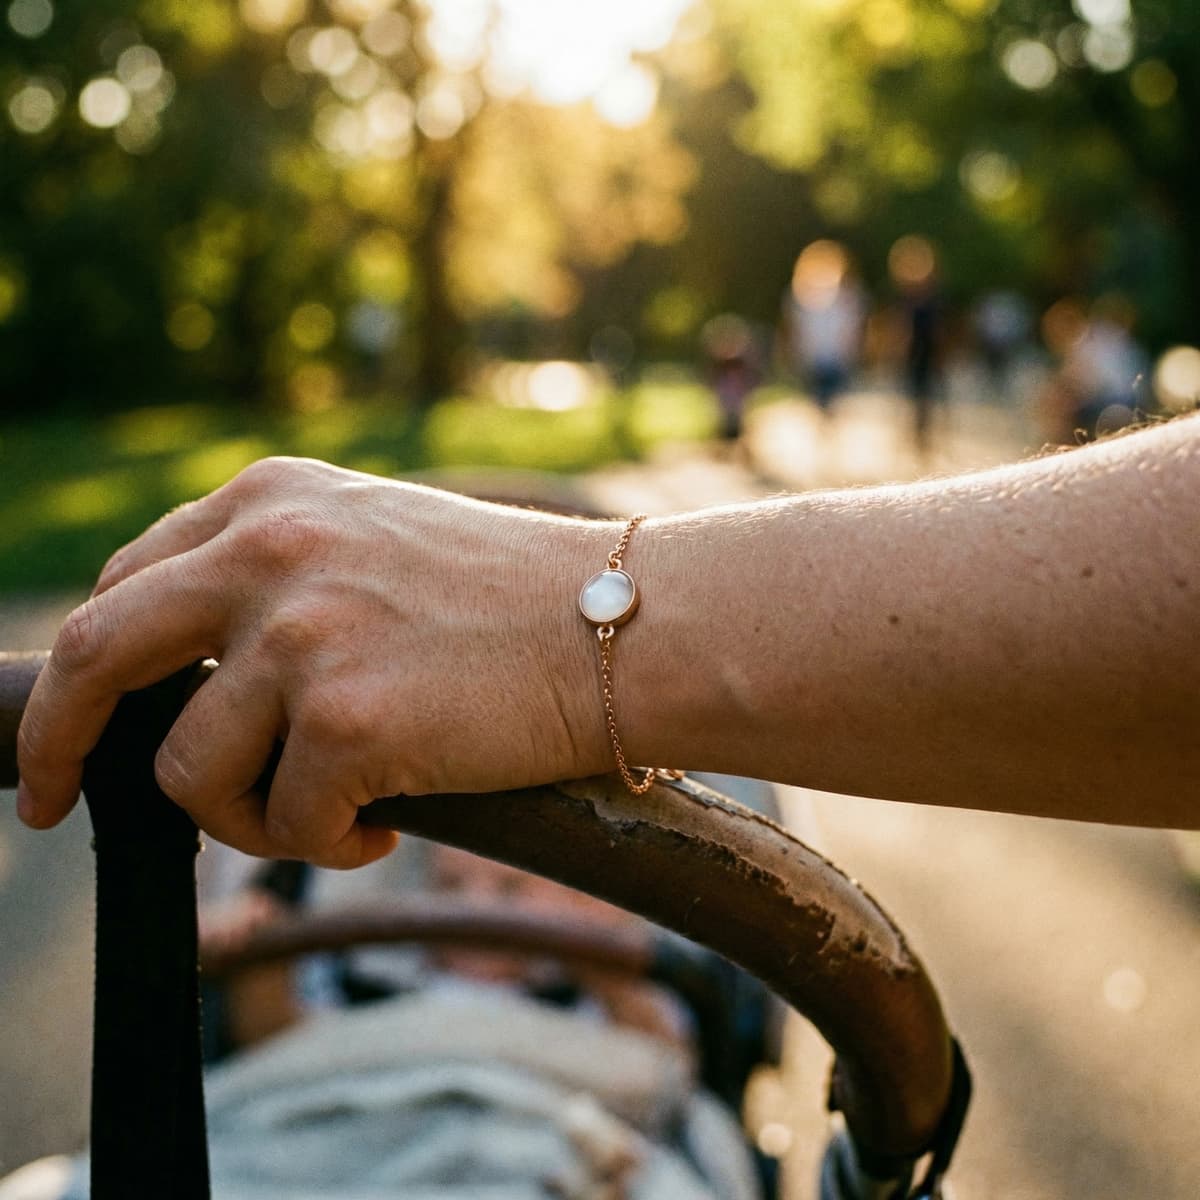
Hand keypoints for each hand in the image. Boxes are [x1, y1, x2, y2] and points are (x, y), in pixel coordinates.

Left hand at [17, 458, 612, 866]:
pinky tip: (387, 823)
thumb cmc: (520, 596)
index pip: (129, 585)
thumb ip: (277, 577)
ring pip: (189, 771)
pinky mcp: (346, 721)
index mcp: (272, 500)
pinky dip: (325, 844)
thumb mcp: (376, 541)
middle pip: (99, 657)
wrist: (632, 624)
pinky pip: (283, 825)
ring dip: (247, 814)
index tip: (82, 724)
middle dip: (59, 743)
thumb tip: (194, 677)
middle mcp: (271, 551)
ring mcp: (303, 634)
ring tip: (332, 812)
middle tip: (55, 803)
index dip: (91, 667)